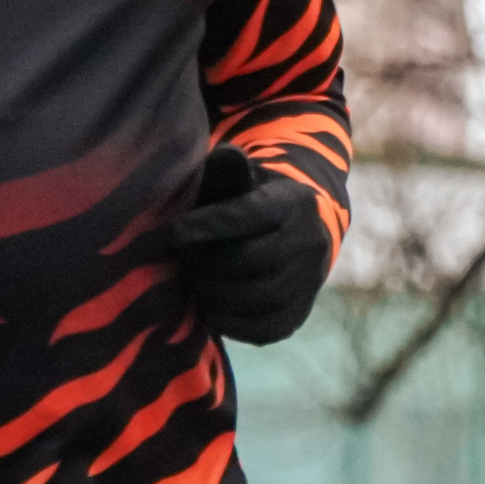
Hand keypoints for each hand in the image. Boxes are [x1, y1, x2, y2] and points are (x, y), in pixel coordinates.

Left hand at [170, 146, 331, 345]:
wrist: (291, 237)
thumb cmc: (250, 203)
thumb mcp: (240, 179)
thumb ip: (227, 169)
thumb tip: (224, 154)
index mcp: (296, 202)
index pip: (249, 216)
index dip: (207, 226)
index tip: (173, 233)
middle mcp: (311, 243)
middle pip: (250, 260)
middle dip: (206, 262)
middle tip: (179, 260)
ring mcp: (309, 284)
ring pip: (255, 298)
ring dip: (212, 292)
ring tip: (190, 280)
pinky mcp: (296, 317)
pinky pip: (259, 328)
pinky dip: (226, 320)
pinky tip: (207, 304)